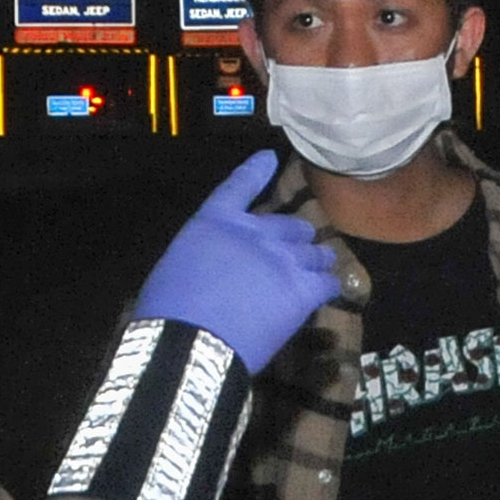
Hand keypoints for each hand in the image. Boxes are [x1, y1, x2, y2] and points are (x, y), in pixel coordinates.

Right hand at [132, 151, 338, 374]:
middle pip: (290, 225)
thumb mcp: (178, 262)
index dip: (256, 170)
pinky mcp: (302, 289)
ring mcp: (283, 259)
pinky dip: (329, 284)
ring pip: (314, 252)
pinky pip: (327, 281)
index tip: (270, 157)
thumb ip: (206, 252)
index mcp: (217, 221)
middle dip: (295, 236)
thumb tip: (217, 264)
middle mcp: (256, 232)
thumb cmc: (170, 308)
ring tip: (321, 265)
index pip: (239, 185)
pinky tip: (329, 289)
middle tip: (298, 247)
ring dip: (316, 258)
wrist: (192, 342)